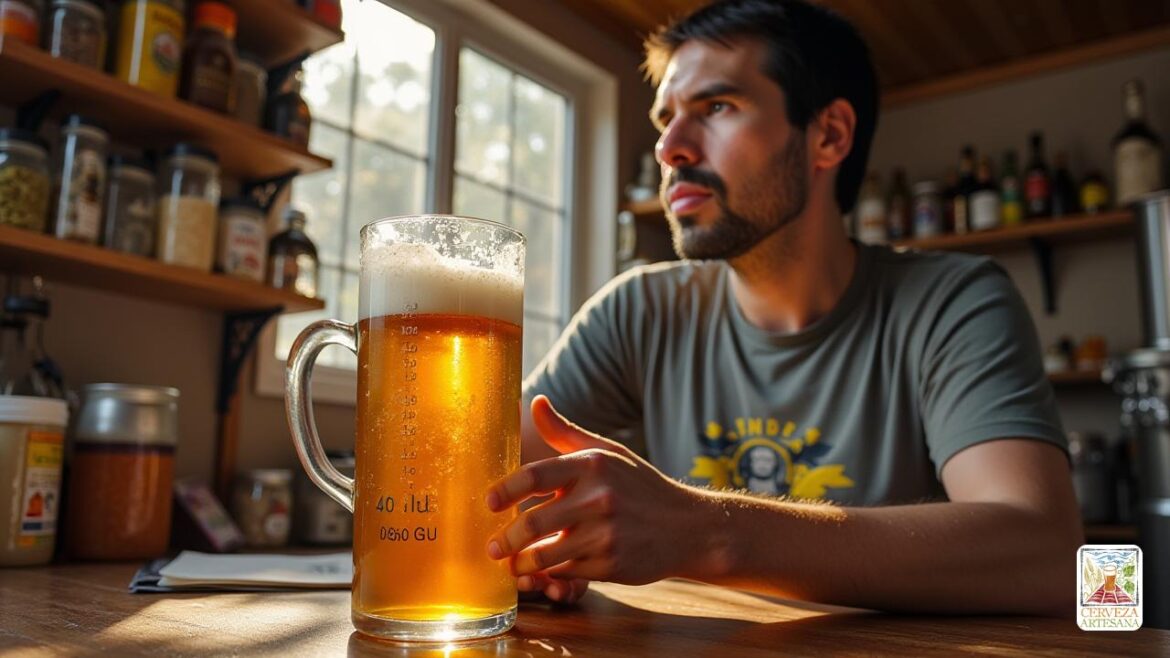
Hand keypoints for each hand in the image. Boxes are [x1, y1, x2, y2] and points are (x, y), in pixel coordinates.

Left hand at [486, 395, 697, 591]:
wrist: (687, 527)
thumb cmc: (640, 486)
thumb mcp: (608, 453)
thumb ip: (566, 433)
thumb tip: (535, 403)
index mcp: (592, 466)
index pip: (535, 476)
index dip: (505, 490)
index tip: (488, 502)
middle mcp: (598, 498)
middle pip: (533, 521)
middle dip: (506, 538)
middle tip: (492, 546)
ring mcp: (605, 534)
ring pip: (545, 554)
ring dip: (521, 563)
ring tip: (510, 564)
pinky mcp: (610, 565)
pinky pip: (566, 573)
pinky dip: (548, 576)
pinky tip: (539, 575)